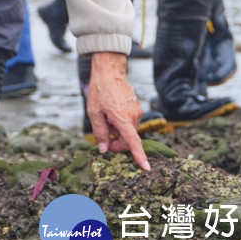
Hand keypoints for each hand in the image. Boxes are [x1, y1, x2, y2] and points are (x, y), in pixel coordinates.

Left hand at [85, 51, 149, 171]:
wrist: (110, 71)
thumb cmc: (99, 91)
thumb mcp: (94, 113)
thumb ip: (100, 132)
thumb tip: (104, 149)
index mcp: (123, 119)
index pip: (133, 142)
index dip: (139, 156)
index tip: (146, 168)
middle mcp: (134, 116)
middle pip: (128, 139)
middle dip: (116, 141)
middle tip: (103, 134)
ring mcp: (137, 111)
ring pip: (128, 130)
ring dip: (117, 130)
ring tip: (105, 117)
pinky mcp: (137, 107)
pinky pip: (130, 122)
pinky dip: (121, 123)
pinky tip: (111, 112)